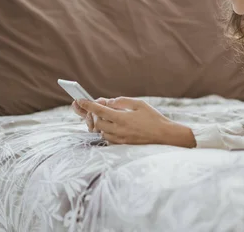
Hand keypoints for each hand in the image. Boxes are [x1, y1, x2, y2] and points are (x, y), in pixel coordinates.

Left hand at [76, 97, 195, 146]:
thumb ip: (122, 101)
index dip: (88, 105)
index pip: (99, 110)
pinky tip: (114, 126)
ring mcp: (120, 139)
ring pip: (101, 131)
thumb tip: (108, 102)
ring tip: (109, 117)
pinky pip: (107, 138)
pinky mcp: (122, 144)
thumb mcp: (139, 104)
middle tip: (101, 109)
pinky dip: (106, 131)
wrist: (164, 135)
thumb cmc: (153, 117)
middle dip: (95, 115)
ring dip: (101, 123)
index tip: (79, 100)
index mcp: (122, 118)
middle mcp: (118, 130)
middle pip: (97, 122)